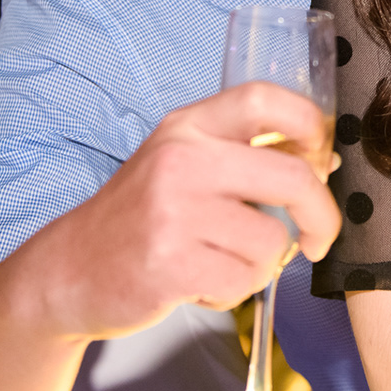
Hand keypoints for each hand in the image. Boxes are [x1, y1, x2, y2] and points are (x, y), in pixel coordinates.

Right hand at [25, 81, 341, 341]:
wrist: (66, 272)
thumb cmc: (136, 219)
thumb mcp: (180, 165)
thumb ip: (240, 156)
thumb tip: (323, 162)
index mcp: (188, 127)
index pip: (265, 99)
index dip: (310, 122)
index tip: (324, 158)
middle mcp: (182, 160)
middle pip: (292, 177)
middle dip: (322, 215)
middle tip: (318, 238)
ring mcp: (174, 212)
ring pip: (272, 241)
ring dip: (259, 265)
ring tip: (219, 263)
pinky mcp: (171, 264)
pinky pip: (245, 280)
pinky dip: (234, 291)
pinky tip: (201, 285)